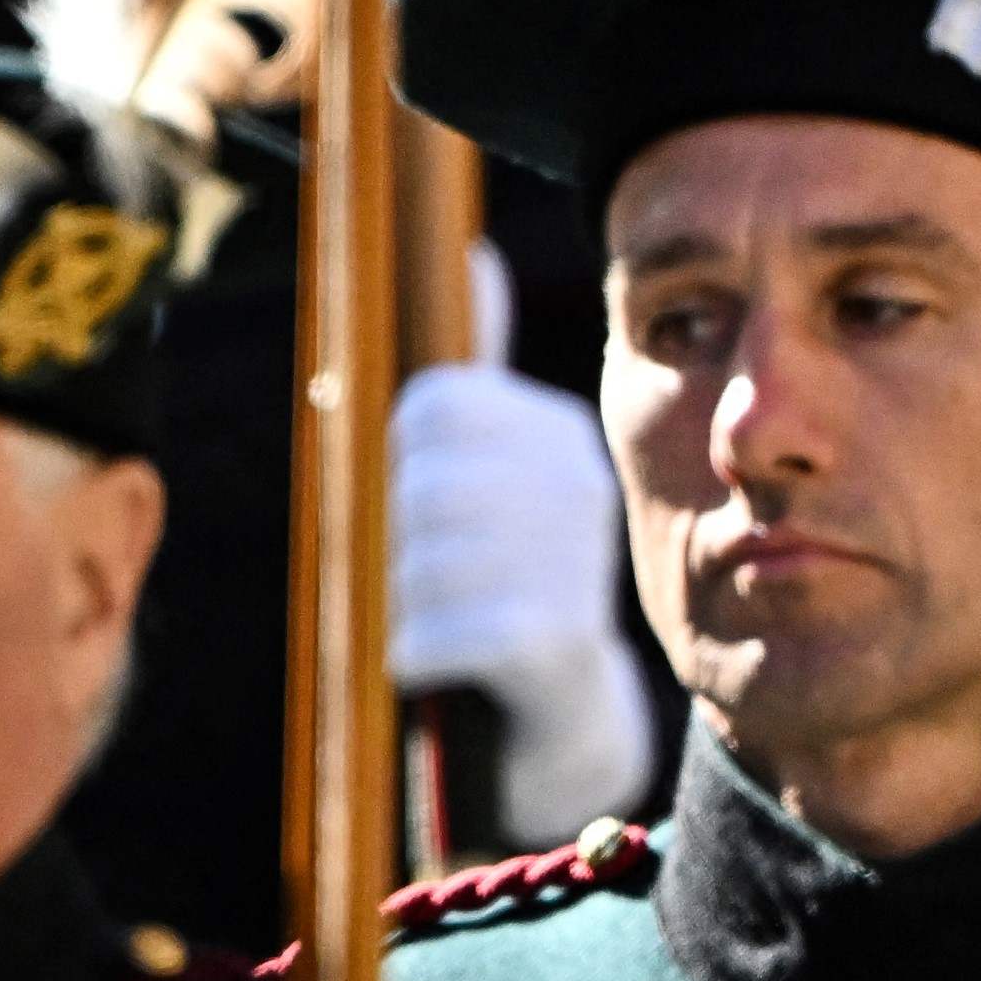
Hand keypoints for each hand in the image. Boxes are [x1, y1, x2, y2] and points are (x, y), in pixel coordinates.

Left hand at [387, 258, 649, 839]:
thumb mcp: (496, 475)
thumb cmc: (503, 593)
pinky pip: (437, 634)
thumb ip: (480, 373)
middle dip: (400, 545)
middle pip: (419, 484)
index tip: (433, 518)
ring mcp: (575, 567)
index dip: (403, 467)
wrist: (560, 730)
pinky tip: (440, 672)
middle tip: (436, 588)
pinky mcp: (555, 648)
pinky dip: (415, 659)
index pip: (433, 405)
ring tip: (447, 631)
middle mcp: (580, 487)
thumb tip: (474, 251)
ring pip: (419, 562)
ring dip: (406, 608)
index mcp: (558, 435)